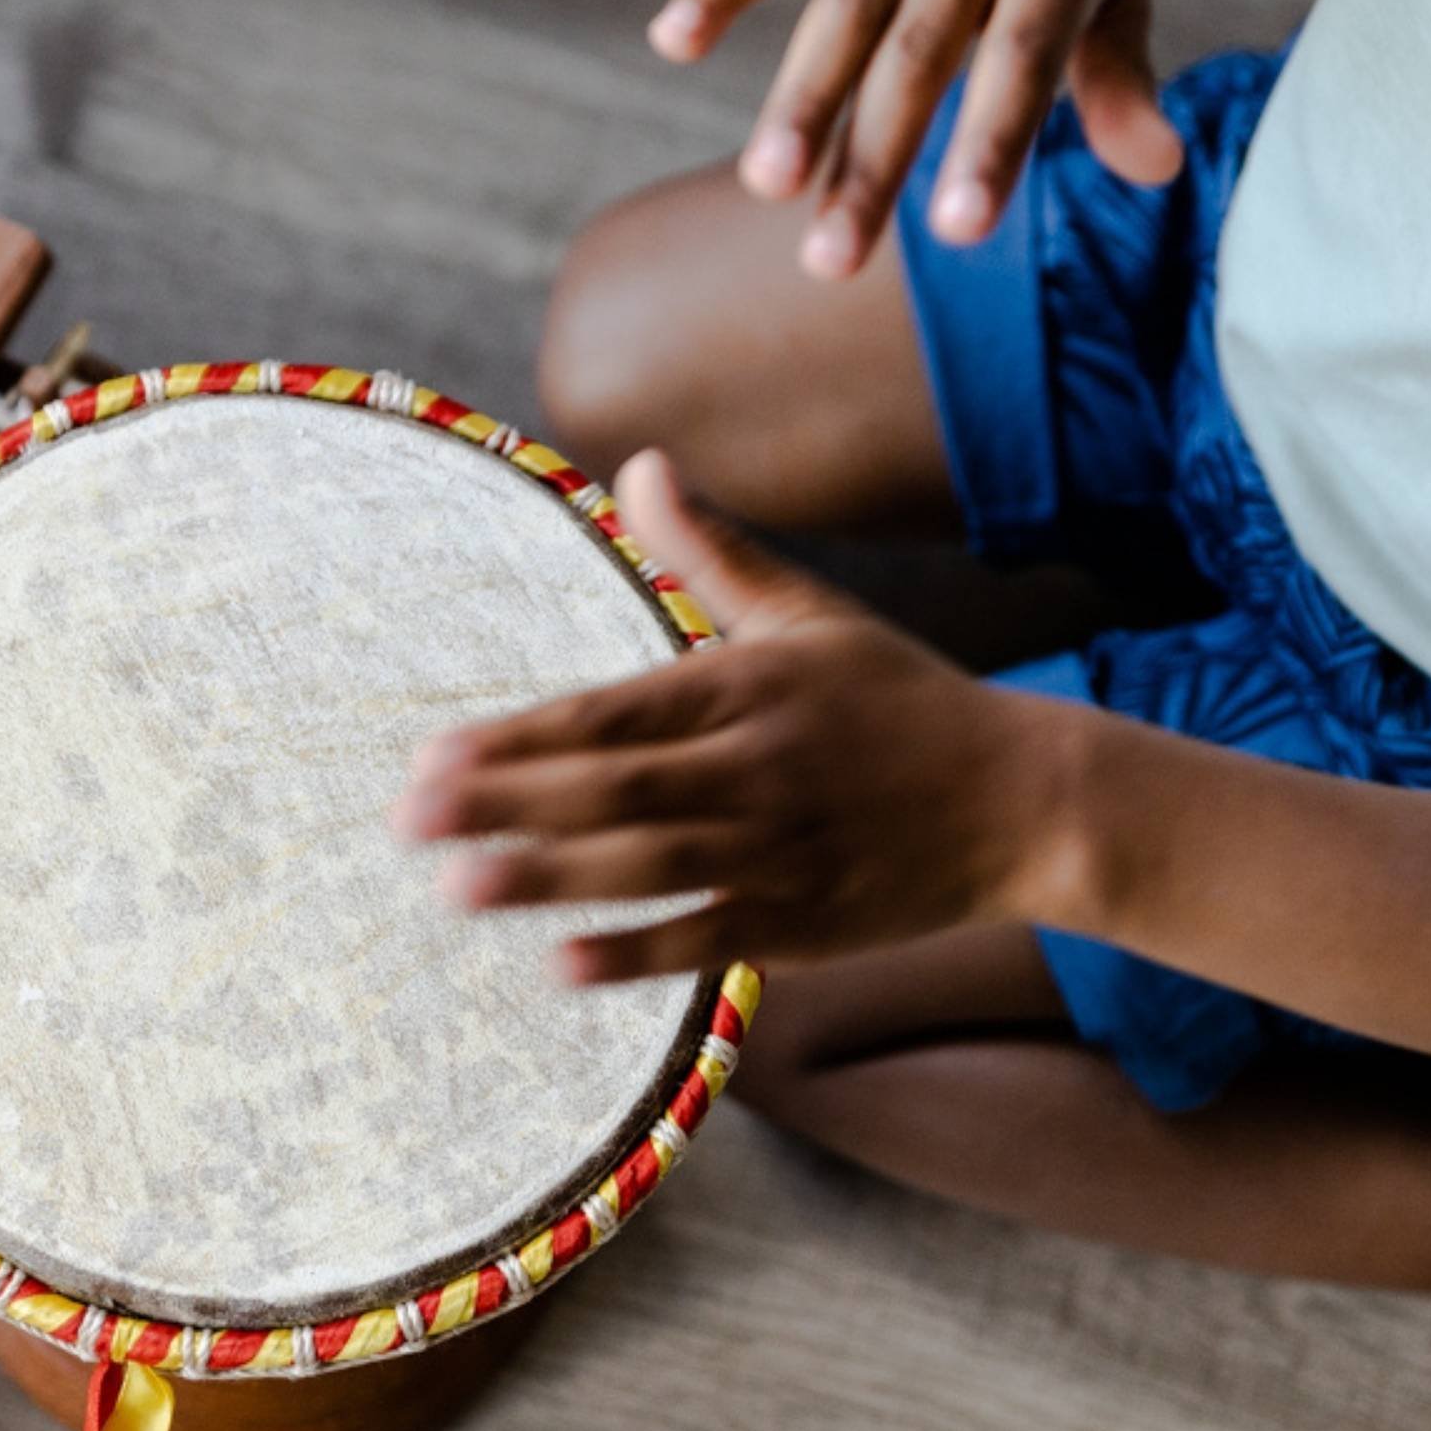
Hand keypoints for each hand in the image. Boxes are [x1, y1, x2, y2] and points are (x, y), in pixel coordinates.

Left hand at [391, 450, 1087, 982]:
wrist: (1025, 799)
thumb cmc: (906, 702)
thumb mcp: (812, 616)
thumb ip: (715, 553)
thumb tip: (637, 466)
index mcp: (751, 686)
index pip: (614, 712)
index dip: (521, 737)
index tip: (434, 754)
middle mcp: (759, 766)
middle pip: (614, 787)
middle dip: (506, 803)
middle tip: (405, 820)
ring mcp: (782, 850)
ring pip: (649, 864)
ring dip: (551, 877)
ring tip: (455, 887)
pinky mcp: (806, 923)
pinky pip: (709, 939)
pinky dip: (638, 952)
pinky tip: (561, 965)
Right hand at [646, 0, 1184, 280]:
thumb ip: (1122, 74)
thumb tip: (1160, 170)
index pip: (1022, 65)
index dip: (990, 145)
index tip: (958, 234)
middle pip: (918, 55)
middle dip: (872, 159)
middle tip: (830, 262)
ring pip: (843, 8)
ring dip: (799, 98)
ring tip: (764, 186)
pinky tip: (672, 39)